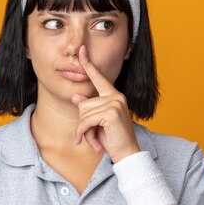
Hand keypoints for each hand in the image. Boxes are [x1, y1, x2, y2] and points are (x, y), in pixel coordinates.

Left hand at [70, 45, 140, 163]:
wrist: (127, 154)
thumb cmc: (113, 139)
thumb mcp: (97, 123)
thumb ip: (89, 109)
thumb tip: (76, 97)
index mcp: (114, 96)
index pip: (98, 78)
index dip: (88, 64)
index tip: (81, 50)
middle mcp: (116, 96)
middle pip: (83, 104)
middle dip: (84, 123)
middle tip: (93, 135)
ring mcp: (115, 103)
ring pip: (83, 113)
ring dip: (85, 130)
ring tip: (96, 139)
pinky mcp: (111, 113)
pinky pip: (86, 121)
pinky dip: (84, 133)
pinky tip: (92, 143)